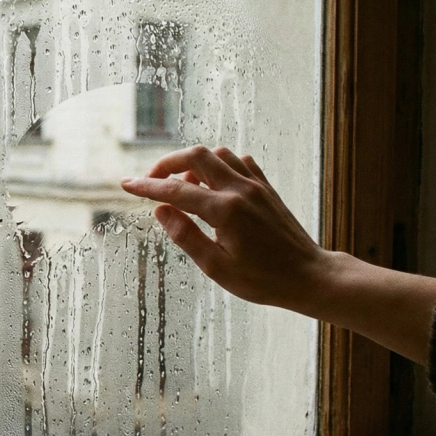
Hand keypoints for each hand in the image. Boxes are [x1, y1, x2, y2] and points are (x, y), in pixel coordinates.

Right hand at [120, 145, 328, 309]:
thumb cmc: (263, 280)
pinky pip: (239, 162)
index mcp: (225, 211)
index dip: (147, 187)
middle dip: (168, 163)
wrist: (309, 276)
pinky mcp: (267, 188)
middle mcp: (241, 190)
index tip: (126, 184)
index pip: (176, 191)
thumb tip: (161, 211)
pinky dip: (219, 165)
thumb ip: (185, 235)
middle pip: (196, 156)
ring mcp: (256, 186)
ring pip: (218, 154)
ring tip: (183, 188)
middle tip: (152, 181)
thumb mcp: (216, 267)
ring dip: (194, 164)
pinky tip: (213, 185)